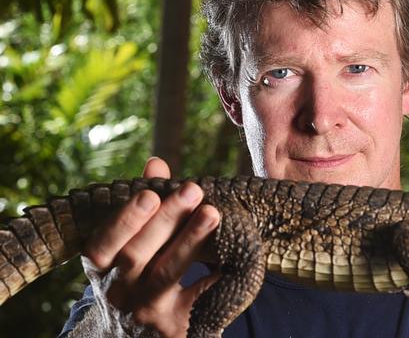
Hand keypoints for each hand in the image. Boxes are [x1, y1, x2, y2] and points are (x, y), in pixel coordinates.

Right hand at [81, 157, 220, 336]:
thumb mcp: (129, 245)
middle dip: (166, 219)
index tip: (150, 193)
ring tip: (213, 213)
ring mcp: (144, 312)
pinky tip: (231, 253)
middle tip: (193, 189)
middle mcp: (117, 292)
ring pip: (165, 274)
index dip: (125, 218)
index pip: (102, 244)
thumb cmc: (137, 276)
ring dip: (189, 240)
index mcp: (100, 267)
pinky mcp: (174, 328)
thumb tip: (156, 163)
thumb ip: (144, 205)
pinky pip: (198, 299)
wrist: (138, 337)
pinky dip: (214, 275)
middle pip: (136, 255)